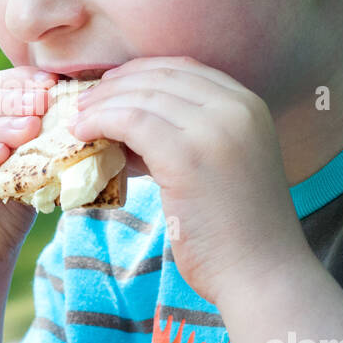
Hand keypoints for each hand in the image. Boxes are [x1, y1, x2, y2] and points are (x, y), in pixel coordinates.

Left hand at [67, 57, 309, 302]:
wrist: (264, 275)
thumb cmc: (237, 232)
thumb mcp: (221, 166)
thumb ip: (185, 138)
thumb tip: (126, 126)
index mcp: (249, 106)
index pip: (184, 68)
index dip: (140, 71)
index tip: (111, 85)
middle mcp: (236, 108)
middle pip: (160, 76)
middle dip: (115, 84)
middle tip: (85, 101)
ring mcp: (214, 130)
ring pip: (141, 96)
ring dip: (101, 103)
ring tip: (78, 119)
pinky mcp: (187, 157)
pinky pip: (130, 122)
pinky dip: (100, 122)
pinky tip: (82, 133)